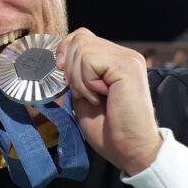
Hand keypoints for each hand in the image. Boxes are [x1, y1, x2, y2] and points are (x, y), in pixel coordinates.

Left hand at [55, 28, 162, 175]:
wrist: (131, 150)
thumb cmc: (109, 130)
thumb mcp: (84, 95)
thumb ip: (75, 74)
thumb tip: (57, 58)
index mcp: (115, 59)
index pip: (81, 36)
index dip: (65, 54)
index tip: (65, 80)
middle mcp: (124, 54)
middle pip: (79, 38)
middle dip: (70, 69)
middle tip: (86, 94)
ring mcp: (128, 58)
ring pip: (81, 49)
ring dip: (79, 80)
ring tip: (97, 98)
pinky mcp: (127, 66)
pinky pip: (88, 61)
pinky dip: (87, 83)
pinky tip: (102, 97)